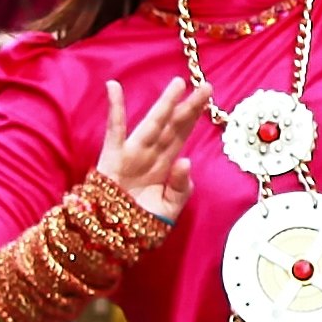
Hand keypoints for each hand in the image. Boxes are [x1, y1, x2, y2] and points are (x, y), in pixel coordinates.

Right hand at [93, 76, 202, 224]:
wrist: (113, 237)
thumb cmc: (141, 223)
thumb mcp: (169, 209)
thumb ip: (181, 188)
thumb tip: (186, 162)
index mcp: (164, 165)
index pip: (181, 135)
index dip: (194, 116)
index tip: (209, 97)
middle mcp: (150, 154)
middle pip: (173, 126)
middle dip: (189, 106)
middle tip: (206, 86)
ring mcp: (131, 153)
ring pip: (152, 124)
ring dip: (165, 104)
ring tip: (178, 84)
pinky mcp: (112, 157)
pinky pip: (114, 130)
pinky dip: (114, 109)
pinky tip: (114, 87)